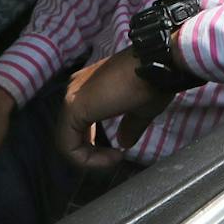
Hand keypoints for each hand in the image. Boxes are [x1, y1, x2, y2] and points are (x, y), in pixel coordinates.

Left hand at [55, 51, 173, 170]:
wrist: (156, 65)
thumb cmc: (152, 81)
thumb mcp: (141, 110)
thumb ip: (129, 127)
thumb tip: (123, 143)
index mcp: (88, 90)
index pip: (80, 127)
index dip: (95, 149)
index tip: (120, 153)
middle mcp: (74, 90)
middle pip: (71, 134)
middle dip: (91, 154)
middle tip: (115, 159)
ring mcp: (71, 97)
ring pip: (66, 141)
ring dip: (89, 158)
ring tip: (113, 159)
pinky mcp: (73, 106)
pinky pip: (67, 143)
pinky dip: (85, 158)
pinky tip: (110, 156)